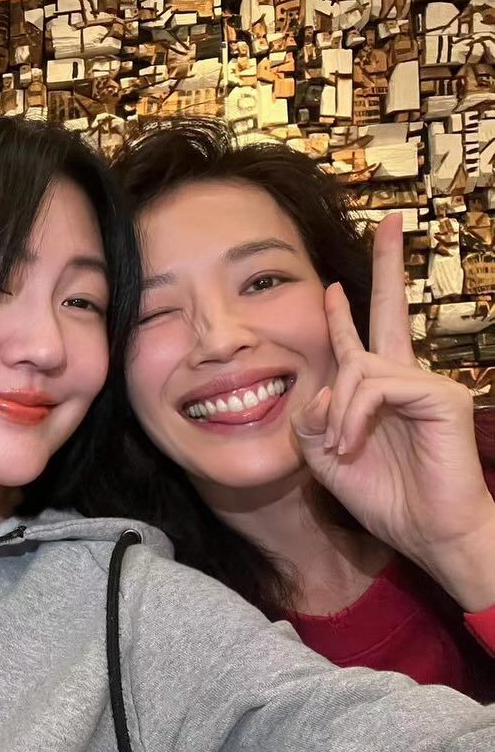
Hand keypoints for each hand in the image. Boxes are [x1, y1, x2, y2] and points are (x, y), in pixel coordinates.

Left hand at [291, 214, 494, 610]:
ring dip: (337, 411)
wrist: (427, 532)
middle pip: (393, 309)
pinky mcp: (440, 395)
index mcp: (379, 390)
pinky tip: (352, 440)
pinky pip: (376, 387)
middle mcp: (404, 377)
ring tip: (341, 446)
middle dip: (388, 263)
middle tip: (390, 219)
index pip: (362, 339)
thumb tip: (314, 388)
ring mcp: (426, 382)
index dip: (345, 311)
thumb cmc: (384, 496)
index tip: (330, 284)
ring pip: (358, 369)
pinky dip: (354, 415)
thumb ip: (311, 420)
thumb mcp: (327, 455)